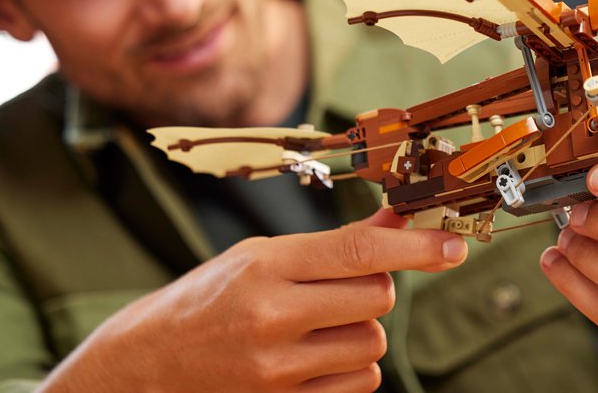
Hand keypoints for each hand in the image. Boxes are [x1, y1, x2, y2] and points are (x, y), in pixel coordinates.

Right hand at [40, 209, 467, 391]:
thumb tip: (395, 222)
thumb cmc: (203, 301)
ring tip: (316, 327)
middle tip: (342, 288)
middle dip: (374, 289)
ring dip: (359, 331)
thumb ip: (331, 245)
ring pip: (371, 344)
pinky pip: (359, 386)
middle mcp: (271, 315)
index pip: (358, 250)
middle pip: (376, 298)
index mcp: (263, 265)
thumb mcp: (258, 258)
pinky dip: (350, 371)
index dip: (416, 247)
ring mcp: (277, 369)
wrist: (143, 368)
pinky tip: (313, 360)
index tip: (454, 246)